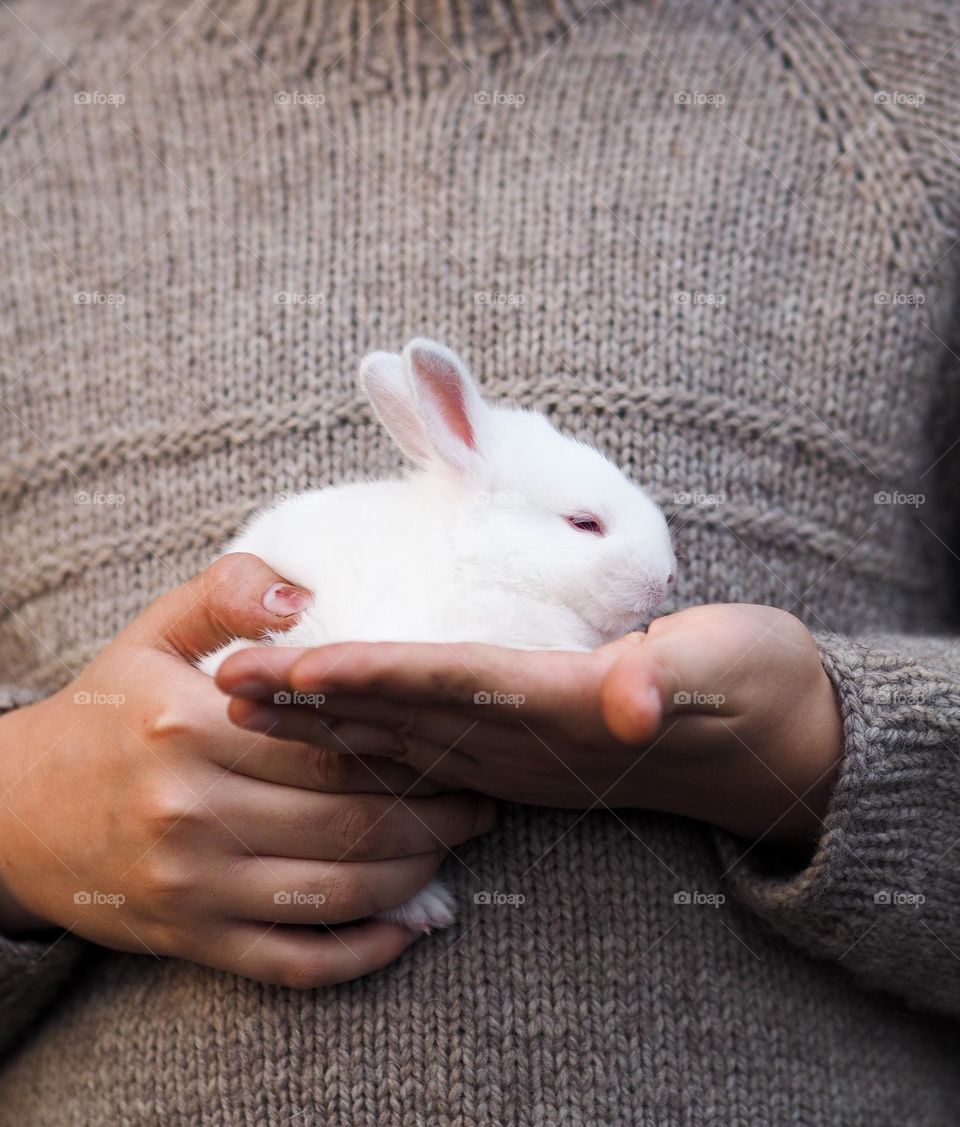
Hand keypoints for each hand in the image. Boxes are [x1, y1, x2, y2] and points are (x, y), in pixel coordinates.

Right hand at [0, 554, 494, 987]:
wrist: (13, 811)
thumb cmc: (104, 713)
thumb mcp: (153, 633)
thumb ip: (228, 593)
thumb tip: (306, 594)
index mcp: (189, 725)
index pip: (330, 743)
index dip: (406, 746)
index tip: (455, 741)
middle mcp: (189, 811)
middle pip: (346, 821)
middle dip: (431, 816)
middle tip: (477, 799)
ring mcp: (190, 885)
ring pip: (335, 892)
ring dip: (415, 876)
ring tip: (454, 847)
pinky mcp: (190, 939)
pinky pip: (295, 962)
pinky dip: (364, 953)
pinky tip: (410, 926)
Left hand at [218, 604, 842, 847]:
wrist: (775, 747)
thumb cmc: (754, 687)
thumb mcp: (731, 668)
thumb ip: (674, 681)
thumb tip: (634, 697)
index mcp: (563, 708)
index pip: (451, 687)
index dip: (373, 679)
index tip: (299, 668)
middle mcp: (527, 744)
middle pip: (401, 719)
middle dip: (314, 703)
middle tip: (225, 685)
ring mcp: (520, 758)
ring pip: (400, 738)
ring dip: (321, 723)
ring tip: (249, 704)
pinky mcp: (522, 757)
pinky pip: (425, 750)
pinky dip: (364, 733)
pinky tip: (322, 727)